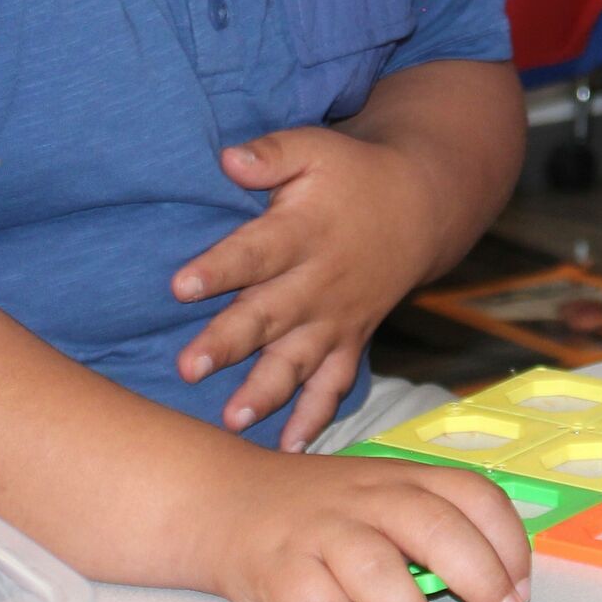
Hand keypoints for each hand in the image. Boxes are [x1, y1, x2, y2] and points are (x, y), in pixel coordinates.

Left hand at [174, 127, 428, 449]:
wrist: (421, 205)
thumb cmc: (354, 174)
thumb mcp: (316, 149)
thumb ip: (272, 154)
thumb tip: (226, 158)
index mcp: (303, 232)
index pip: (255, 252)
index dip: (219, 269)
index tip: (179, 287)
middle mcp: (319, 282)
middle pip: (267, 315)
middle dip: (228, 343)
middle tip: (187, 367)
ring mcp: (336, 318)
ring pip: (298, 361)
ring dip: (266, 392)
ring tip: (232, 420)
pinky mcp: (350, 341)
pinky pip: (335, 386)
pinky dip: (316, 419)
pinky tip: (291, 452)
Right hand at [206, 450, 532, 601]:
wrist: (228, 500)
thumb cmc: (325, 511)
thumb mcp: (383, 496)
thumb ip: (433, 525)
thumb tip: (501, 579)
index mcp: (403, 476)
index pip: (473, 494)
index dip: (508, 541)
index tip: (522, 587)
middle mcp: (367, 497)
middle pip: (435, 527)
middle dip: (481, 576)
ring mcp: (322, 530)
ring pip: (377, 568)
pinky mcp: (279, 568)